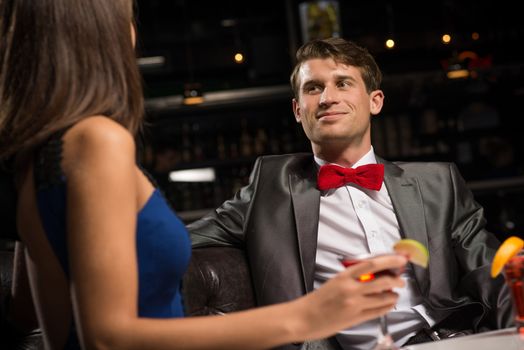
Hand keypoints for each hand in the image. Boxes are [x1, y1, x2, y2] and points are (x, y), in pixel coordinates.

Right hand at [292, 254, 406, 340]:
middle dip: (396, 280)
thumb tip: (374, 274)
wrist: (304, 317)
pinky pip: (378, 311)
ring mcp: (354, 304)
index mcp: (344, 277)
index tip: (399, 259)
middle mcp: (350, 289)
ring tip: (394, 294)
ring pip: (383, 298)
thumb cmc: (317, 301)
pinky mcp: (356, 318)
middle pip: (382, 281)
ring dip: (393, 295)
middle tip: (400, 279)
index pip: (372, 264)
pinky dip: (387, 307)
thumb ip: (353, 278)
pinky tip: (388, 304)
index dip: (389, 260)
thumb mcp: (334, 282)